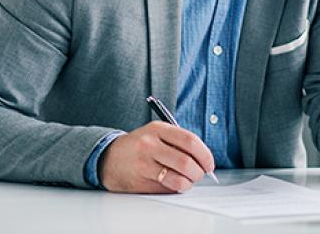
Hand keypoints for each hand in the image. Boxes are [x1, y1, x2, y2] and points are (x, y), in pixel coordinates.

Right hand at [98, 121, 214, 192]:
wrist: (110, 158)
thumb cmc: (140, 146)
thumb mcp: (157, 133)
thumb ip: (179, 141)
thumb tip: (204, 159)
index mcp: (158, 129)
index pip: (190, 141)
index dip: (205, 155)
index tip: (209, 163)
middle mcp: (150, 145)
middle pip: (186, 162)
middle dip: (199, 172)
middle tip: (201, 174)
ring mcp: (144, 164)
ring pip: (179, 179)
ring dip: (189, 183)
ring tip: (188, 180)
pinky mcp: (141, 182)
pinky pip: (168, 189)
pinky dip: (177, 188)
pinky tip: (175, 183)